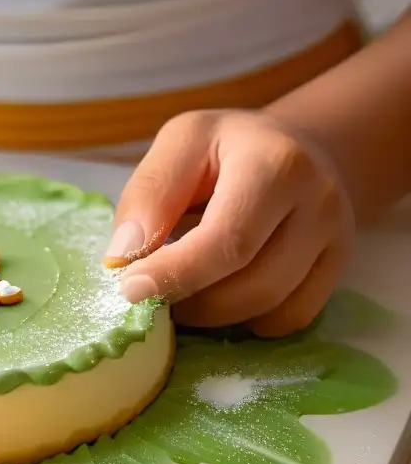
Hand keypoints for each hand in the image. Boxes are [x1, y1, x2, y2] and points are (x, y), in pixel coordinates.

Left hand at [104, 110, 354, 336]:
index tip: (129, 290)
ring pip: (271, 307)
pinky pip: (291, 318)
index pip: (227, 240)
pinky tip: (221, 294)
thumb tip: (124, 256)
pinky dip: (247, 320)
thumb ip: (149, 194)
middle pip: (252, 284)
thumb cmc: (224, 147)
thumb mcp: (179, 144)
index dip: (176, 273)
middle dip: (191, 301)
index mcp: (275, 163)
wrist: (292, 146)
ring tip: (181, 291)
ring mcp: (336, 237)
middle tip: (151, 294)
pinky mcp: (340, 266)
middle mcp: (318, 202)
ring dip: (213, 314)